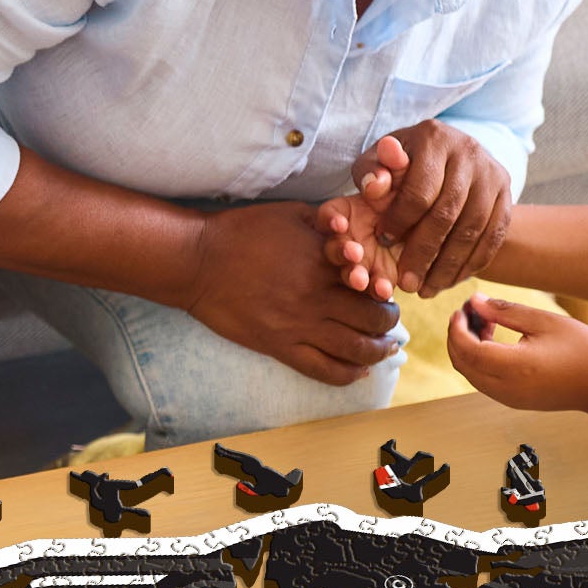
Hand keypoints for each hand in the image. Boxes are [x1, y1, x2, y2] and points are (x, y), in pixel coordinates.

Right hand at [186, 201, 401, 385]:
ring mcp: (299, 326)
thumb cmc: (242, 231)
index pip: (374, 280)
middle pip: (374, 318)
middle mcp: (317, 296)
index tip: (385, 289)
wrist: (198, 261)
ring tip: (383, 346)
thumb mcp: (292, 213)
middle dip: (389, 320)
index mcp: (323, 260)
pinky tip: (359, 370)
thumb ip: (328, 222)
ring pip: (357, 349)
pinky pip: (325, 371)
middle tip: (389, 318)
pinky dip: (349, 374)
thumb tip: (356, 230)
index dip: (387, 287)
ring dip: (378, 350)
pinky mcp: (280, 347)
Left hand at [350, 125, 512, 297]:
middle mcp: (469, 151)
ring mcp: (493, 174)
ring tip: (426, 290)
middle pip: (448, 212)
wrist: (447, 155)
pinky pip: (493, 237)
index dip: (399, 221)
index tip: (382, 242)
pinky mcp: (507, 195)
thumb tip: (373, 188)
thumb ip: (369, 173)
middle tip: (406, 282)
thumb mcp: (378, 161)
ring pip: (473, 229)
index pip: (419, 190)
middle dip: (424, 252)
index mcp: (434, 138)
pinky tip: (450, 281)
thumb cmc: (402, 163)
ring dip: (449, 266)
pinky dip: (472, 264)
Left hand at [447, 293, 587, 414]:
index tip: (462, 307)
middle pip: (462, 363)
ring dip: (467, 347)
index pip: (468, 349)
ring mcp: (509, 399)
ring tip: (484, 320)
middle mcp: (506, 389)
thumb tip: (474, 302)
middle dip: (457, 336)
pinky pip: (483, 380)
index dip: (457, 327)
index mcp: (514, 367)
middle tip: (468, 310)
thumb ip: (505, 311)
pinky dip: (479, 359)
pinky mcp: (514, 401)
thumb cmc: (583, 349)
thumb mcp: (544, 321)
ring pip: (470, 373)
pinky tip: (493, 338)